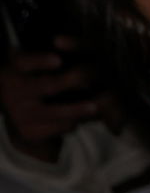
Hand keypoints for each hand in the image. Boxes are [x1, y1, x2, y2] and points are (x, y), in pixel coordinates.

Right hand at [0, 37, 110, 160]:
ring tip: (95, 107)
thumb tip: (70, 59)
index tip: (58, 60)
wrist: (19, 118)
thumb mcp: (33, 70)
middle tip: (90, 81)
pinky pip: (59, 127)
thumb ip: (48, 64)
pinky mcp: (29, 133)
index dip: (40, 61)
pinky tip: (83, 119)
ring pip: (57, 111)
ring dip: (78, 109)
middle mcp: (11, 90)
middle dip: (69, 83)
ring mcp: (19, 113)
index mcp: (12, 69)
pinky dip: (74, 122)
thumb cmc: (33, 85)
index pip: (24, 62)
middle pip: (46, 86)